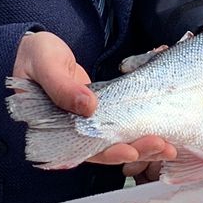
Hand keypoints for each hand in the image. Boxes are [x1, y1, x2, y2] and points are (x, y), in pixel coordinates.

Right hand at [13, 33, 174, 168]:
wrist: (36, 48)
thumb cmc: (34, 56)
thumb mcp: (44, 65)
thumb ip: (62, 87)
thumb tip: (88, 107)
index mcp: (53, 128)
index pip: (83, 149)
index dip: (108, 153)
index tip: (131, 151)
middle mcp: (72, 131)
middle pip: (107, 149)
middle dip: (136, 150)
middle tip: (163, 147)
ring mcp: (87, 122)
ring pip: (117, 139)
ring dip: (142, 143)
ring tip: (168, 145)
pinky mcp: (100, 111)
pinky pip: (121, 123)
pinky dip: (140, 126)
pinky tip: (160, 127)